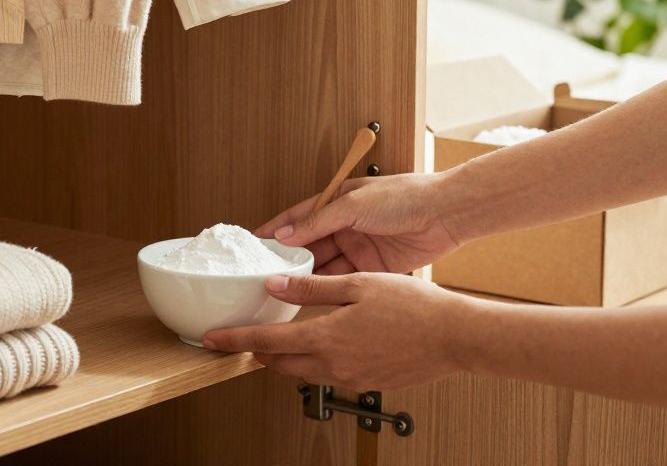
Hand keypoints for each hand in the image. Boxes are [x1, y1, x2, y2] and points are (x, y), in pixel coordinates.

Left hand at [202, 273, 474, 391]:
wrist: (455, 337)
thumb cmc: (413, 306)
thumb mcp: (358, 285)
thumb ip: (312, 289)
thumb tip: (275, 287)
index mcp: (325, 339)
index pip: (264, 345)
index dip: (234, 341)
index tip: (211, 339)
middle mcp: (333, 365)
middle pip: (278, 364)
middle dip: (256, 352)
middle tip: (244, 336)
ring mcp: (350, 378)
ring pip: (302, 371)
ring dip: (285, 358)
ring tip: (279, 338)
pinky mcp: (366, 382)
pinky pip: (328, 373)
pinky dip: (314, 360)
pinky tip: (323, 342)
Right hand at [257, 173, 463, 273]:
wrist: (446, 213)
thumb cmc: (405, 196)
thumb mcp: (355, 205)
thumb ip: (319, 221)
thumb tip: (287, 234)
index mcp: (337, 202)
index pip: (298, 217)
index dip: (275, 230)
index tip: (253, 244)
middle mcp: (345, 225)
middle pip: (309, 245)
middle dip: (288, 259)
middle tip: (265, 275)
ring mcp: (359, 246)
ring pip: (325, 265)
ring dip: (307, 276)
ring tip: (283, 290)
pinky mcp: (375, 266)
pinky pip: (346, 279)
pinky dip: (330, 288)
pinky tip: (313, 298)